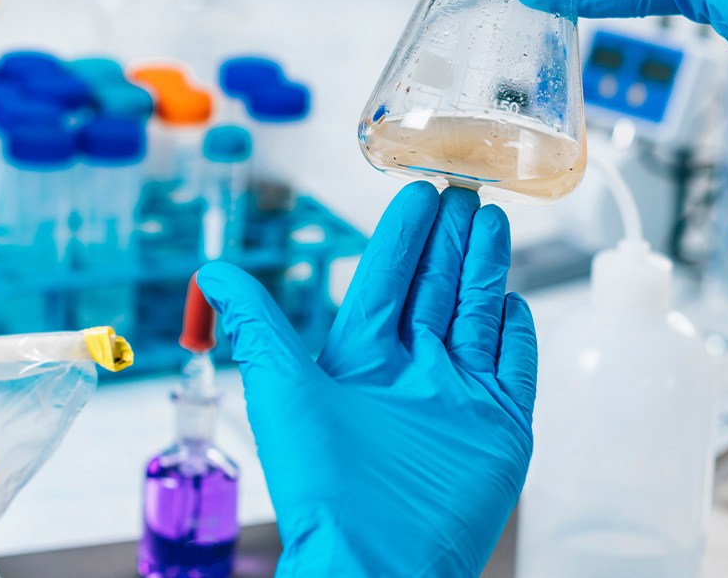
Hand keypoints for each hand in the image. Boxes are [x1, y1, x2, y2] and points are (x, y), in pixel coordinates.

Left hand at [197, 183, 536, 576]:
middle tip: (466, 187)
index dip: (403, 235)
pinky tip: (516, 298)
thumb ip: (257, 324)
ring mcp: (459, 398)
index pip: (388, 280)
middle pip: (437, 289)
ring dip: (485, 267)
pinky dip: (517, 331)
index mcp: (361, 361)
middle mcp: (412, 374)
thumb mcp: (283, 388)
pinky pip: (514, 366)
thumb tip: (210, 271)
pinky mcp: (499, 425)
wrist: (380, 557)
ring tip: (492, 219)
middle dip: (451, 239)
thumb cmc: (324, 484)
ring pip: (477, 314)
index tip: (419, 191)